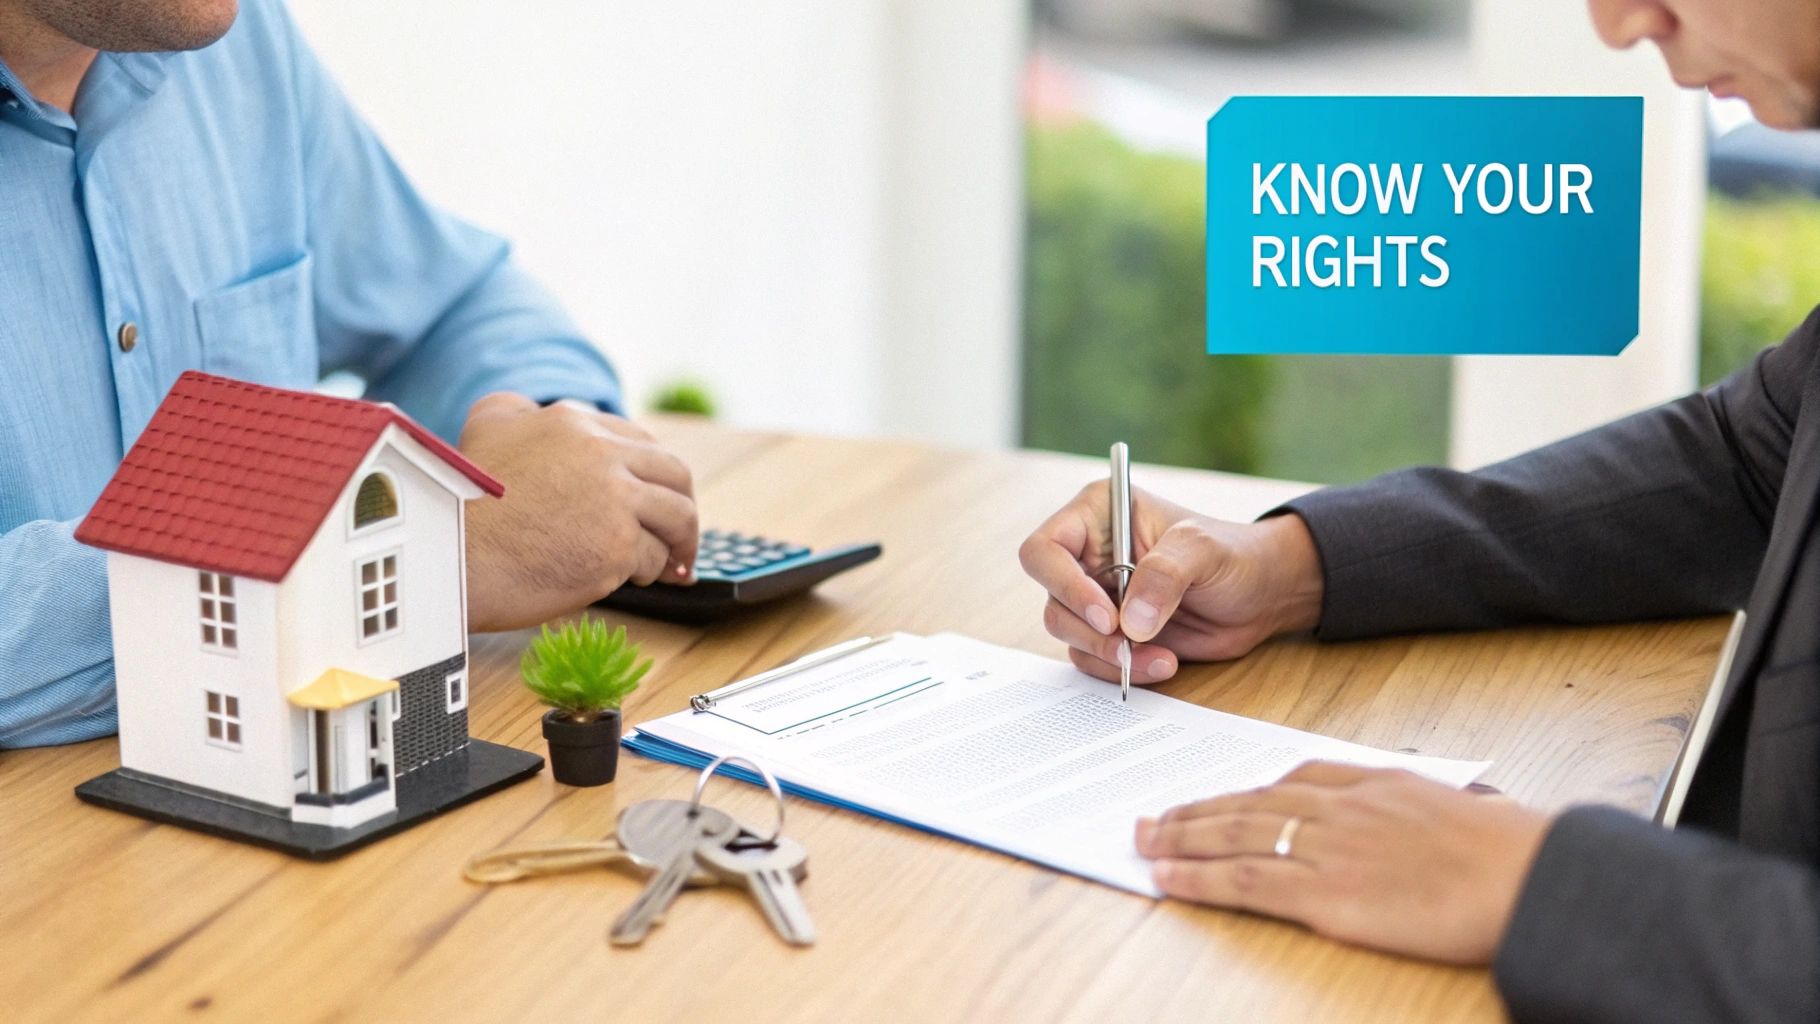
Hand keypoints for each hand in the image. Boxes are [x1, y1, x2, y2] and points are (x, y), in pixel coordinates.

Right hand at [458, 394, 699, 630]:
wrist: (445, 560)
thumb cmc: (460, 505)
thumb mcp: (482, 428)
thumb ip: (516, 411)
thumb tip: (534, 411)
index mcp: (573, 422)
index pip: (640, 442)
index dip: (654, 476)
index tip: (657, 499)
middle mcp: (600, 451)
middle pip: (674, 473)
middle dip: (684, 506)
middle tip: (681, 537)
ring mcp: (614, 498)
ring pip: (676, 516)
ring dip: (676, 543)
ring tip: (667, 567)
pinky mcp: (617, 545)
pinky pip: (656, 558)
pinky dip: (649, 572)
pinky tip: (631, 582)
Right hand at [1017, 482, 1323, 683]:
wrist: (1261, 595)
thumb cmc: (1234, 555)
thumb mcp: (1204, 550)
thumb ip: (1165, 574)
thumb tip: (1129, 622)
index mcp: (1097, 515)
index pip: (1046, 549)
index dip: (1065, 585)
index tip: (1107, 616)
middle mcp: (1087, 555)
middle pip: (1053, 599)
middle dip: (1090, 631)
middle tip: (1128, 645)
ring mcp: (1097, 596)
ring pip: (1069, 634)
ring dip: (1109, 655)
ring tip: (1160, 657)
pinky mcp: (1111, 632)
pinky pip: (1093, 658)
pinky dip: (1122, 670)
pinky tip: (1164, 662)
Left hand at [1136, 762, 1550, 963]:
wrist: (1524, 875)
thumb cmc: (1503, 850)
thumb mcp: (1448, 806)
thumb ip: (1402, 805)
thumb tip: (1384, 817)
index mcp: (1370, 782)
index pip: (1288, 782)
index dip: (1240, 794)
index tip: (1210, 800)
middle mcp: (1339, 807)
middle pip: (1247, 804)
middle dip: (1193, 813)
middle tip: (1150, 820)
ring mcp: (1328, 848)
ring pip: (1235, 836)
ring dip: (1181, 840)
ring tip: (1145, 844)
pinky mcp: (1325, 893)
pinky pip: (1246, 882)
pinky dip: (1200, 879)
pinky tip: (1170, 879)